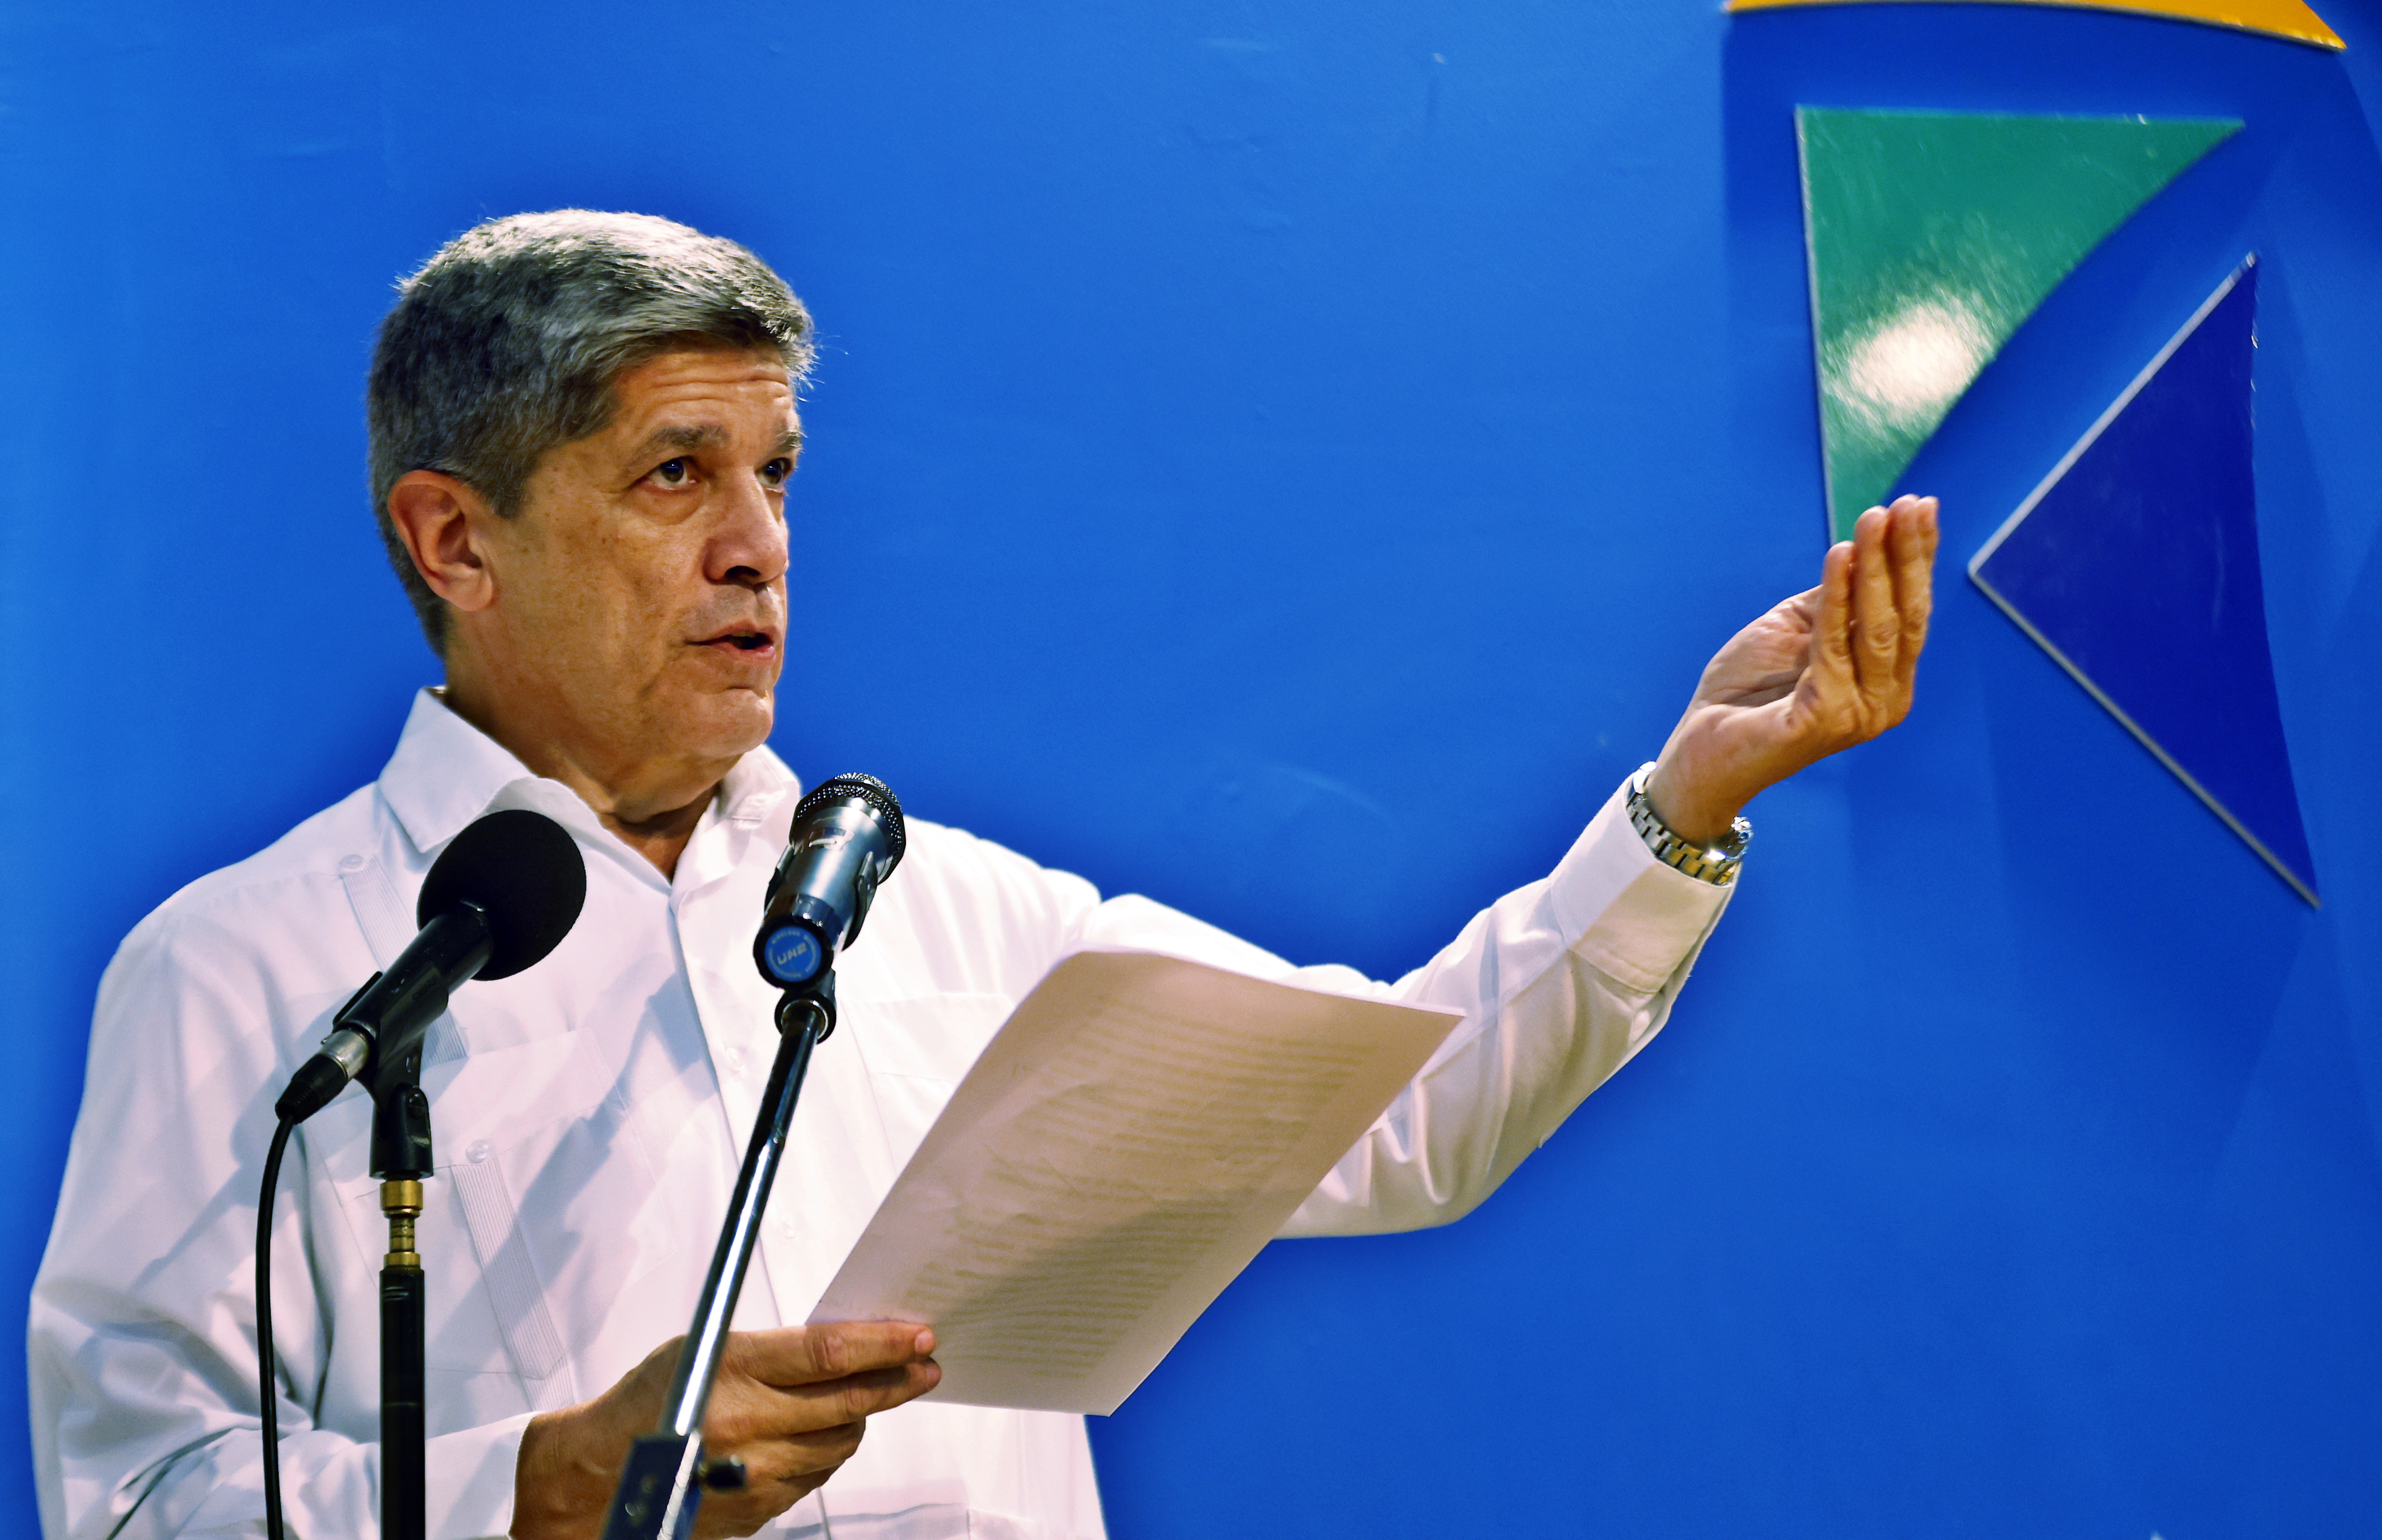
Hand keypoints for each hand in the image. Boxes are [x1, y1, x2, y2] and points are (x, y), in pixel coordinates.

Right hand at [511, 1322, 939, 1539]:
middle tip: (925, 1365)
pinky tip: (821, 1431)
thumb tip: (844, 1342)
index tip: (918, 1334)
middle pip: (848, 1401)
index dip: (882, 1343)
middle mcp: (746, 1426)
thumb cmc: (646, 1403)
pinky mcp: (757, 1508)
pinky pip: (816, 1475)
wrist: (599, 1478)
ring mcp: (754, 1474)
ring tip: (869, 1395)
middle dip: (897, 1380)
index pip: (828, 1354)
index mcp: (730, 1373)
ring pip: (840, 1442)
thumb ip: (771, 1348)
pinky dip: (827, 1449)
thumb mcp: (702, 1349)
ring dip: (861, 1415)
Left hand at [1642, 496, 1938, 844]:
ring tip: (1875, 518)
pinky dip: (1837, 594)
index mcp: (1884, 680)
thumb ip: (1834, 602)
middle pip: (1904, 615)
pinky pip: (1834, 642)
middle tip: (1909, 504)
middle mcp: (1885, 700)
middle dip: (1907, 555)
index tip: (1920, 505)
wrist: (1701, 749)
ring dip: (1876, 566)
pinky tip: (1840, 554)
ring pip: (1876, 626)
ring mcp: (1860, 714)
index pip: (1910, 610)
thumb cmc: (1747, 691)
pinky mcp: (1826, 718)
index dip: (1916, 557)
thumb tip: (1862, 549)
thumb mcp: (1797, 631)